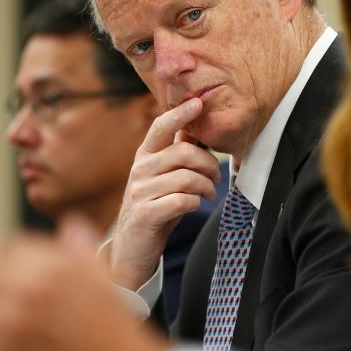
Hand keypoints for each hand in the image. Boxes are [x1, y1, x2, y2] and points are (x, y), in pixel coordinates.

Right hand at [109, 97, 221, 289]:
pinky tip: (196, 205)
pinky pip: (181, 200)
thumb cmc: (156, 207)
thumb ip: (176, 154)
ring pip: (187, 178)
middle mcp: (139, 170)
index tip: (198, 103)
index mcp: (145, 156)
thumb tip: (193, 126)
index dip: (180, 113)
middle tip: (217, 178)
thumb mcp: (164, 177)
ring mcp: (140, 192)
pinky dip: (196, 202)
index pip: (161, 127)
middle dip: (209, 164)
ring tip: (209, 194)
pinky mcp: (145, 214)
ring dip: (206, 187)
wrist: (133, 248)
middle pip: (183, 153)